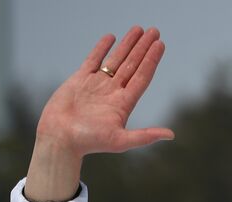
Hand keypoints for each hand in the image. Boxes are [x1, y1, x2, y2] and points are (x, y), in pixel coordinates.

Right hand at [25, 27, 172, 201]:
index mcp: (124, 103)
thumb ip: (145, 136)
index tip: (160, 45)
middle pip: (133, 64)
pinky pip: (93, 60)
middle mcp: (113, 92)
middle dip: (143, 47)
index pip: (142, 76)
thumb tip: (171, 135)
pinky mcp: (80, 80)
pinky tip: (111, 37)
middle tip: (154, 31)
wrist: (60, 138)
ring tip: (138, 29)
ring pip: (116, 59)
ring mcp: (97, 84)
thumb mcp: (121, 141)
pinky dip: (102, 48)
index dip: (152, 60)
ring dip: (127, 45)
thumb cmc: (89, 142)